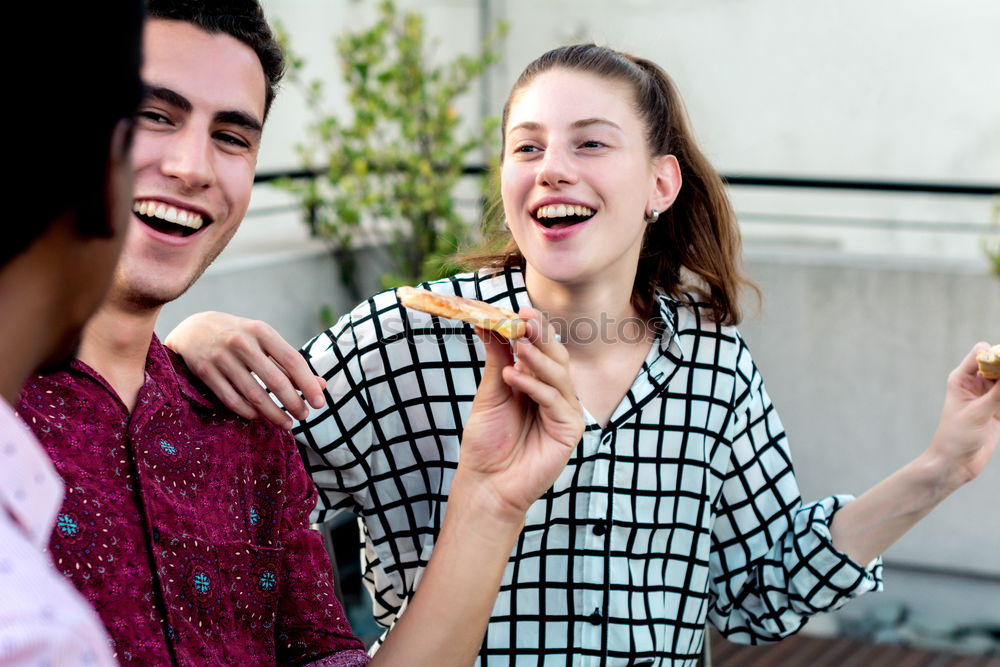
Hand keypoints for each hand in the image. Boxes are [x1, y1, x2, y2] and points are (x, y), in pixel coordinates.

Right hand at [164, 312, 324, 428]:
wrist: (192, 329)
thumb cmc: (239, 337)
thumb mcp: (264, 341)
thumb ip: (290, 363)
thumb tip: (321, 386)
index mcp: (261, 331)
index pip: (292, 360)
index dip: (308, 384)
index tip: (320, 403)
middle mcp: (241, 342)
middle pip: (274, 380)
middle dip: (293, 403)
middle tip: (304, 416)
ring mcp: (221, 357)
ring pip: (253, 394)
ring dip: (273, 413)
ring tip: (287, 423)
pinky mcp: (205, 372)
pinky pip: (232, 400)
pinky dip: (249, 412)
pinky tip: (260, 417)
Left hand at [454, 308, 582, 522]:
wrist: (487, 482)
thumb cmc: (487, 442)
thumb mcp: (490, 393)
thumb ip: (497, 360)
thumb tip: (488, 324)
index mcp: (537, 382)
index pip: (541, 348)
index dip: (533, 328)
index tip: (519, 308)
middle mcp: (555, 393)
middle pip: (556, 356)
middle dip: (540, 336)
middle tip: (525, 318)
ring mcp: (565, 410)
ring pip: (559, 374)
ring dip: (537, 357)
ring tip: (518, 345)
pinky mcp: (569, 429)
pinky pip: (556, 400)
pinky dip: (535, 386)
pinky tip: (514, 377)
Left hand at [927, 342, 999, 485]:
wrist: (955, 463)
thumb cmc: (956, 436)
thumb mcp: (979, 412)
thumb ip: (999, 392)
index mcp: (962, 378)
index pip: (981, 353)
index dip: (998, 354)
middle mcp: (975, 384)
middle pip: (999, 365)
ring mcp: (988, 397)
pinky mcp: (998, 410)